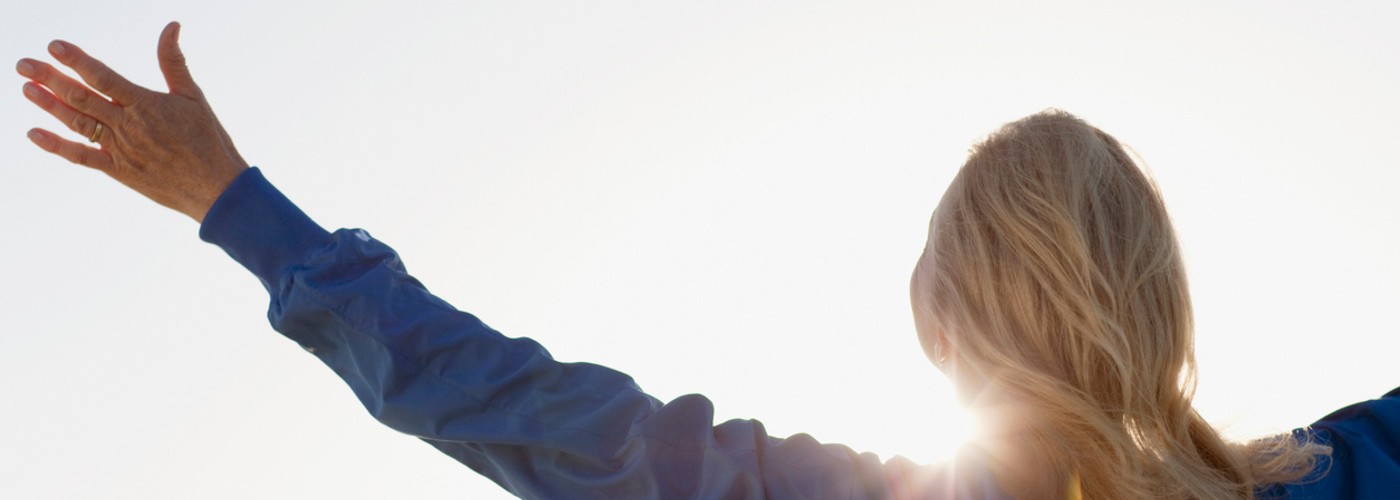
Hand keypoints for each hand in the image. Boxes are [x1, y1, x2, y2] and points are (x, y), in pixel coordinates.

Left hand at [17, 21, 247, 222]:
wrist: (216, 188)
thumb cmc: (209, 141)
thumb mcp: (193, 97)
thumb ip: (174, 62)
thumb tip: (171, 26)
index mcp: (146, 104)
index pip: (103, 77)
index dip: (76, 60)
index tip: (54, 46)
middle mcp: (129, 125)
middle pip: (81, 97)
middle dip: (50, 78)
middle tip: (24, 64)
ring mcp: (121, 149)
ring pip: (77, 122)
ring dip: (49, 105)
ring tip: (26, 88)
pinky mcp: (119, 171)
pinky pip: (82, 157)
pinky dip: (57, 146)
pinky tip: (34, 133)